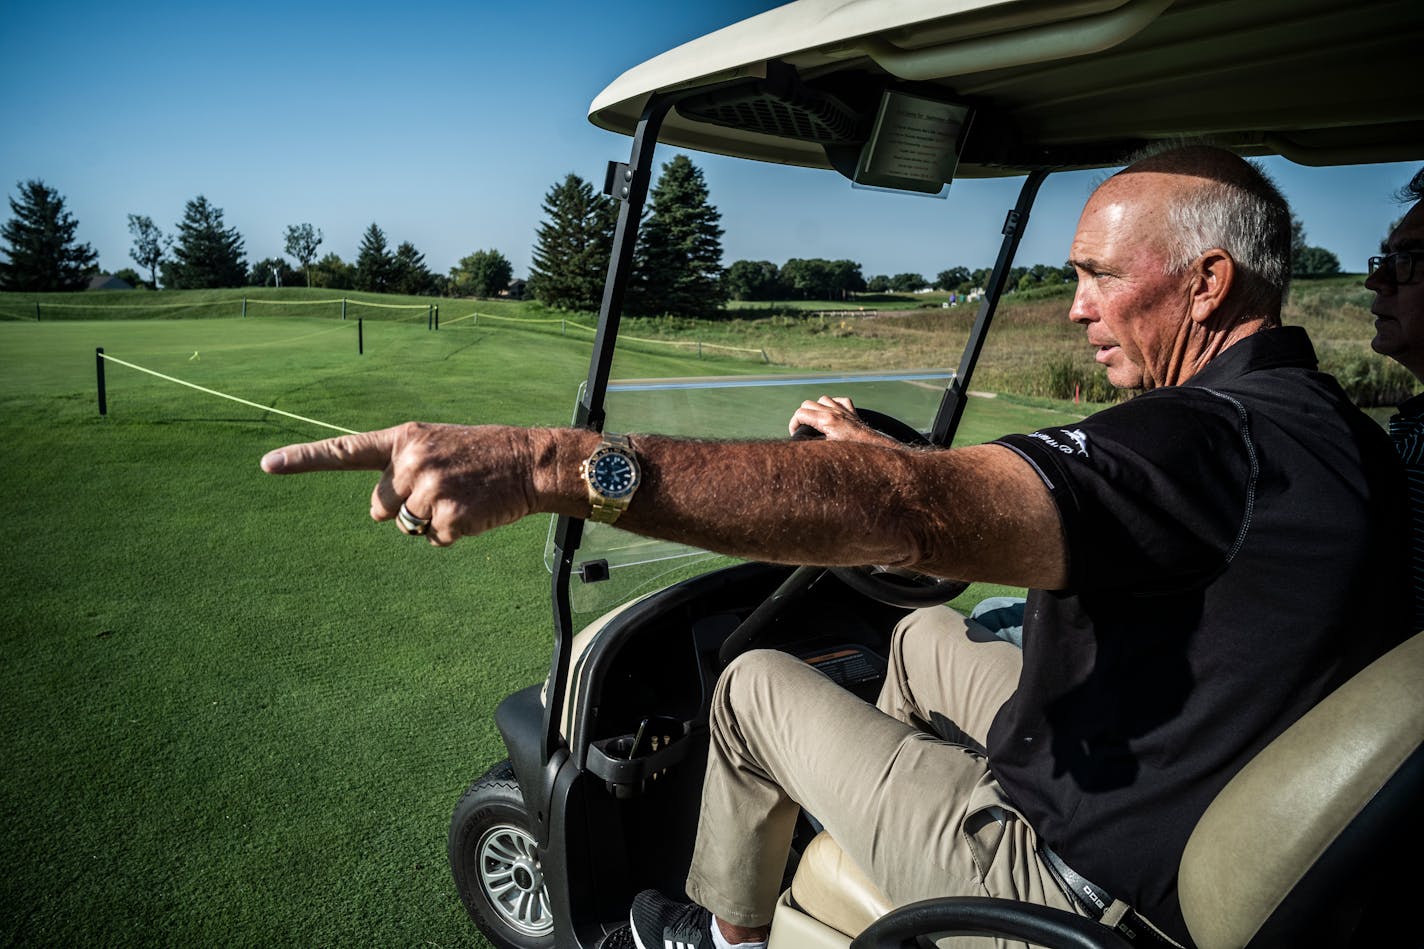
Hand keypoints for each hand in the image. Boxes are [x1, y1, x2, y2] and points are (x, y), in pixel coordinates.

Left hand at [260, 421, 541, 546]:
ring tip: (463, 497)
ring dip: (431, 521)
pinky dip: (454, 534)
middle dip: (404, 507)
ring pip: (406, 527)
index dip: (303, 460)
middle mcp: (411, 461)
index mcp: (404, 439)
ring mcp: (430, 488)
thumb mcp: (438, 445)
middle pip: (379, 508)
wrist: (530, 462)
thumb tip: (379, 513)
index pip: (345, 451)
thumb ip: (402, 469)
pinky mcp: (449, 515)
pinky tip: (474, 512)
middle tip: (443, 489)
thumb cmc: (482, 456)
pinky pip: (435, 540)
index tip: (267, 464)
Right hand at [788, 396, 898, 445]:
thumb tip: (798, 443)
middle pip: (808, 404)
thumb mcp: (827, 449)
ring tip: (816, 421)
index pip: (800, 413)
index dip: (793, 423)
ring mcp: (843, 410)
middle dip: (802, 416)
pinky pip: (840, 400)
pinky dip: (834, 404)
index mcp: (826, 420)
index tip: (795, 433)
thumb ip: (812, 443)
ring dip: (817, 408)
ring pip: (823, 399)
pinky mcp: (852, 412)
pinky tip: (833, 414)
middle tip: (803, 429)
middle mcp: (834, 411)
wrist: (874, 449)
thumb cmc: (851, 451)